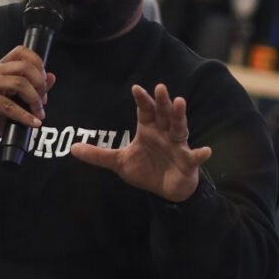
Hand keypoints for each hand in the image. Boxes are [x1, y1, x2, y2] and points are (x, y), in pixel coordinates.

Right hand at [0, 47, 55, 149]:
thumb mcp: (16, 99)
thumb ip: (33, 87)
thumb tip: (52, 77)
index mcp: (1, 68)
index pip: (22, 52)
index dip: (38, 63)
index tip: (44, 81)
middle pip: (25, 67)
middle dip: (40, 84)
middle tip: (43, 101)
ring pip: (20, 84)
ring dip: (34, 101)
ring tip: (39, 113)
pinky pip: (10, 106)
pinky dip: (25, 116)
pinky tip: (33, 123)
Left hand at [71, 83, 210, 201]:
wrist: (166, 190)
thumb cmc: (146, 171)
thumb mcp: (119, 163)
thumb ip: (98, 155)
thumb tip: (72, 149)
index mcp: (148, 130)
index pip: (144, 111)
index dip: (142, 100)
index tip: (136, 88)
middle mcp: (164, 133)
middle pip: (163, 113)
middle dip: (161, 101)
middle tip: (160, 88)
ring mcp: (177, 145)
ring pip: (179, 127)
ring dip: (179, 116)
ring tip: (180, 102)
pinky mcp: (188, 161)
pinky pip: (195, 156)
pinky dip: (200, 154)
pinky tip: (206, 151)